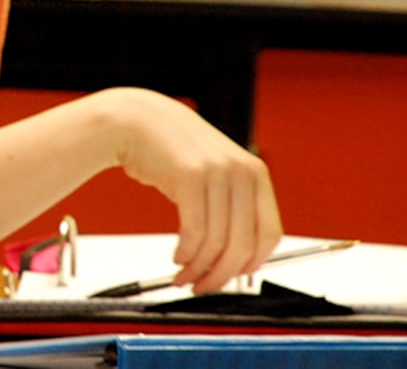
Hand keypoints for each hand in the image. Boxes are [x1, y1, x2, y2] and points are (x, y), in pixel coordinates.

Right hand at [104, 88, 282, 293]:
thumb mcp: (213, 172)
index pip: (269, 234)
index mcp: (255, 173)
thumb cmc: (171, 149)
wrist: (136, 120)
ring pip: (217, 242)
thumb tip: (236, 257)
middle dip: (222, 275)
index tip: (234, 277)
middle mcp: (242, 171)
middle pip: (243, 244)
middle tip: (203, 287)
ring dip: (199, 268)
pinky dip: (186, 253)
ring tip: (184, 276)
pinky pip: (194, 231)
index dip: (252, 263)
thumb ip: (231, 206)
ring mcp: (217, 172)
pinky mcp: (190, 175)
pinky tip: (177, 257)